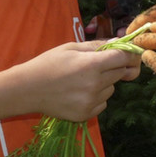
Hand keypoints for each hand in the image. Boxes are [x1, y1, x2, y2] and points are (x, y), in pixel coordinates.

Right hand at [7, 41, 140, 121]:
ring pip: (111, 89)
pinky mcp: (86, 115)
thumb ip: (97, 46)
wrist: (27, 89)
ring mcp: (91, 102)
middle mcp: (95, 85)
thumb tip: (118, 42)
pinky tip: (78, 92)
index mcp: (92, 65)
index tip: (128, 52)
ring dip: (104, 83)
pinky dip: (96, 97)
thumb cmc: (48, 63)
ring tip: (82, 80)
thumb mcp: (71, 48)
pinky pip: (102, 103)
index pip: (123, 58)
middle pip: (120, 73)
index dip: (128, 53)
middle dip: (114, 66)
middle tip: (97, 64)